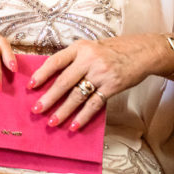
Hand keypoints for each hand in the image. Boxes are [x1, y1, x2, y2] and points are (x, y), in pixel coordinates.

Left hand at [27, 35, 163, 130]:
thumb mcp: (89, 48)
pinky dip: (83, 116)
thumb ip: (72, 59)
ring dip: (64, 110)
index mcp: (79, 48)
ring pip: (77, 95)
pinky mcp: (113, 86)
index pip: (55, 61)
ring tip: (52, 121)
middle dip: (49, 98)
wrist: (142, 52)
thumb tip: (51, 77)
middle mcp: (88, 59)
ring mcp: (101, 73)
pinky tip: (74, 125)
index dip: (41, 74)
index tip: (30, 86)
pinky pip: (94, 103)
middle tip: (36, 110)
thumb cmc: (112, 50)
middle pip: (64, 81)